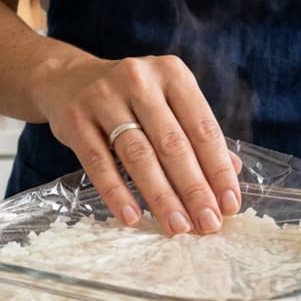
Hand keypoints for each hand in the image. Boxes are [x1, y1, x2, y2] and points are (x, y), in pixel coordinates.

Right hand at [32, 54, 242, 235]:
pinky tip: (133, 217)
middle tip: (208, 224)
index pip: (202, 127)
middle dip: (194, 189)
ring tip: (177, 226)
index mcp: (172, 73)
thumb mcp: (166, 102)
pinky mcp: (75, 119)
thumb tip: (233, 171)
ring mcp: (104, 97)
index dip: (218, 169)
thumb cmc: (130, 98)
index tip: (230, 204)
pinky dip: (117, 193)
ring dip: (161, 196)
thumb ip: (196, 133)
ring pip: (138, 155)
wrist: (67, 80)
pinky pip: (98, 163)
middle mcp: (139, 80)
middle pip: (172, 144)